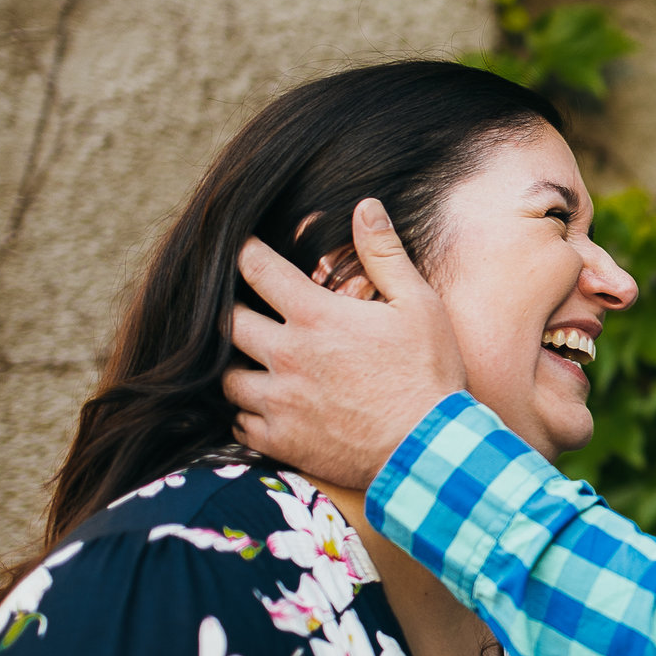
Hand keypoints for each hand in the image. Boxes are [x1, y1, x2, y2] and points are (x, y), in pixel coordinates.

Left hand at [224, 198, 466, 488]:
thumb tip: (365, 206)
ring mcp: (279, 401)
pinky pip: (240, 424)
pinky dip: (246, 414)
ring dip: (235, 366)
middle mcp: (287, 356)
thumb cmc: (428, 374)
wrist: (427, 449)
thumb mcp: (418, 304)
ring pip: (227, 379)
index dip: (244, 252)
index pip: (257, 269)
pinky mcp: (281, 440)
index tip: (242, 248)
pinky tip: (265, 408)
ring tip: (250, 363)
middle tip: (243, 308)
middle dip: (231, 310)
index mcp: (316, 317)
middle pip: (228, 323)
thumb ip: (384, 254)